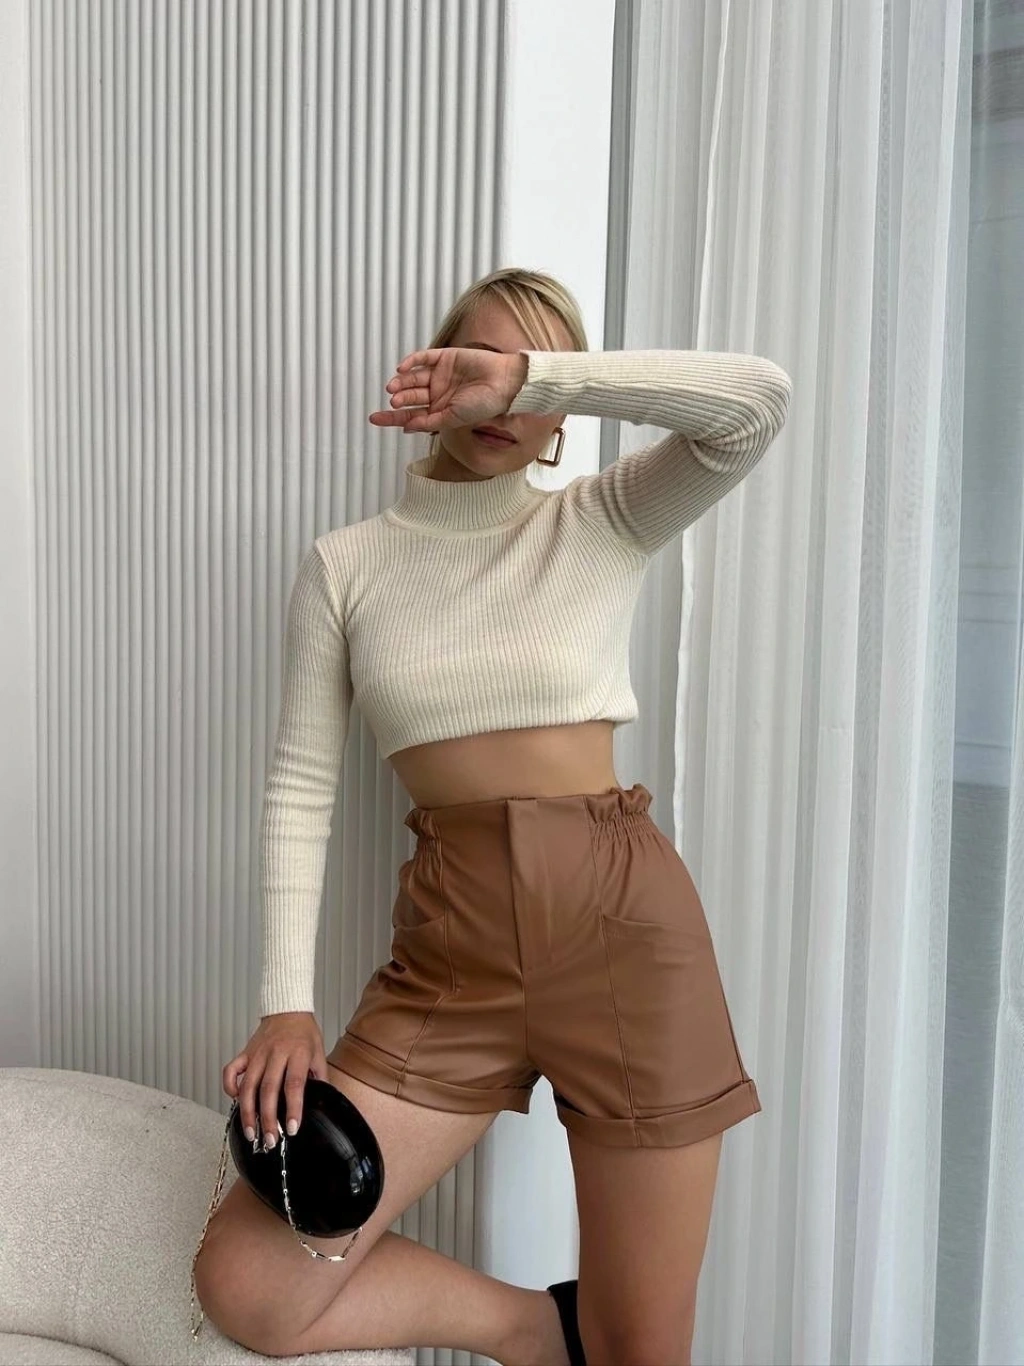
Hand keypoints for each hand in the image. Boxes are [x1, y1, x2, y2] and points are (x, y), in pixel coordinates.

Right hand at [222, 1012, 327, 1145]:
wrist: (287, 1007)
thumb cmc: (304, 1032)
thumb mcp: (319, 1052)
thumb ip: (319, 1076)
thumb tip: (322, 1100)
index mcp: (297, 1053)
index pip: (294, 1084)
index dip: (293, 1108)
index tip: (292, 1128)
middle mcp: (275, 1053)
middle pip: (268, 1089)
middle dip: (268, 1119)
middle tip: (270, 1140)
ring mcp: (257, 1053)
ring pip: (248, 1085)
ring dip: (247, 1112)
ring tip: (251, 1133)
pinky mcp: (244, 1052)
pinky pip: (231, 1070)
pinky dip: (229, 1086)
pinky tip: (235, 1101)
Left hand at [369, 347, 528, 433]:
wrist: (504, 383)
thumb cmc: (484, 405)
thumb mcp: (452, 419)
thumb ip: (429, 423)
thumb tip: (406, 427)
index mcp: (440, 411)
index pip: (410, 415)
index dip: (392, 417)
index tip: (375, 419)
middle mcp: (438, 393)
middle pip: (409, 397)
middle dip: (399, 399)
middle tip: (395, 400)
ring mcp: (440, 375)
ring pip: (413, 378)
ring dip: (402, 382)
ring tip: (395, 387)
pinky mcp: (445, 357)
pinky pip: (423, 358)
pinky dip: (411, 362)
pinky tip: (402, 368)